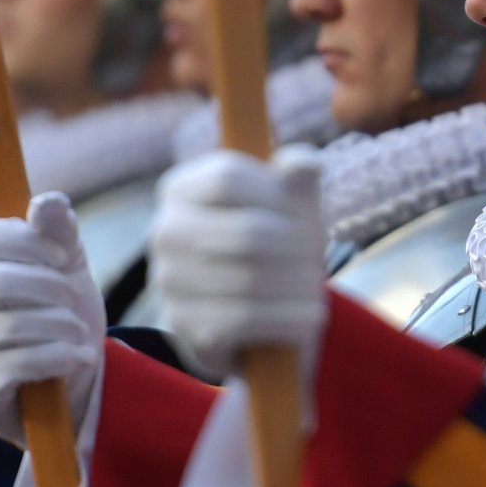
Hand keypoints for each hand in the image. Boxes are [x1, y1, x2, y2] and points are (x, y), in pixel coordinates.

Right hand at [0, 193, 106, 447]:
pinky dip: (61, 357)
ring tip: (78, 331)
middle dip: (52, 288)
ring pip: (13, 326)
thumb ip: (59, 231)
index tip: (63, 257)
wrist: (63, 378)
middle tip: (74, 299)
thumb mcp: (66, 267)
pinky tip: (78, 356)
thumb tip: (49, 201)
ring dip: (61, 326)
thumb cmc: (56, 312)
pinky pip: (20, 363)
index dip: (27, 241)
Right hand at [151, 146, 327, 383]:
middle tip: (320, 258)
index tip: (307, 214)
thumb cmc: (270, 248)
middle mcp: (165, 231)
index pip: (229, 179)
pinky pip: (247, 318)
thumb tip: (307, 162)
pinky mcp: (183, 324)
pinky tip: (310, 316)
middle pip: (247, 232)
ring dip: (299, 285)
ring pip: (251, 279)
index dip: (279, 196)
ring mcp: (168, 280)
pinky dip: (289, 318)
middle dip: (298, 248)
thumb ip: (296, 180)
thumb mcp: (286, 207)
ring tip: (315, 288)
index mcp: (181, 188)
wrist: (248, 321)